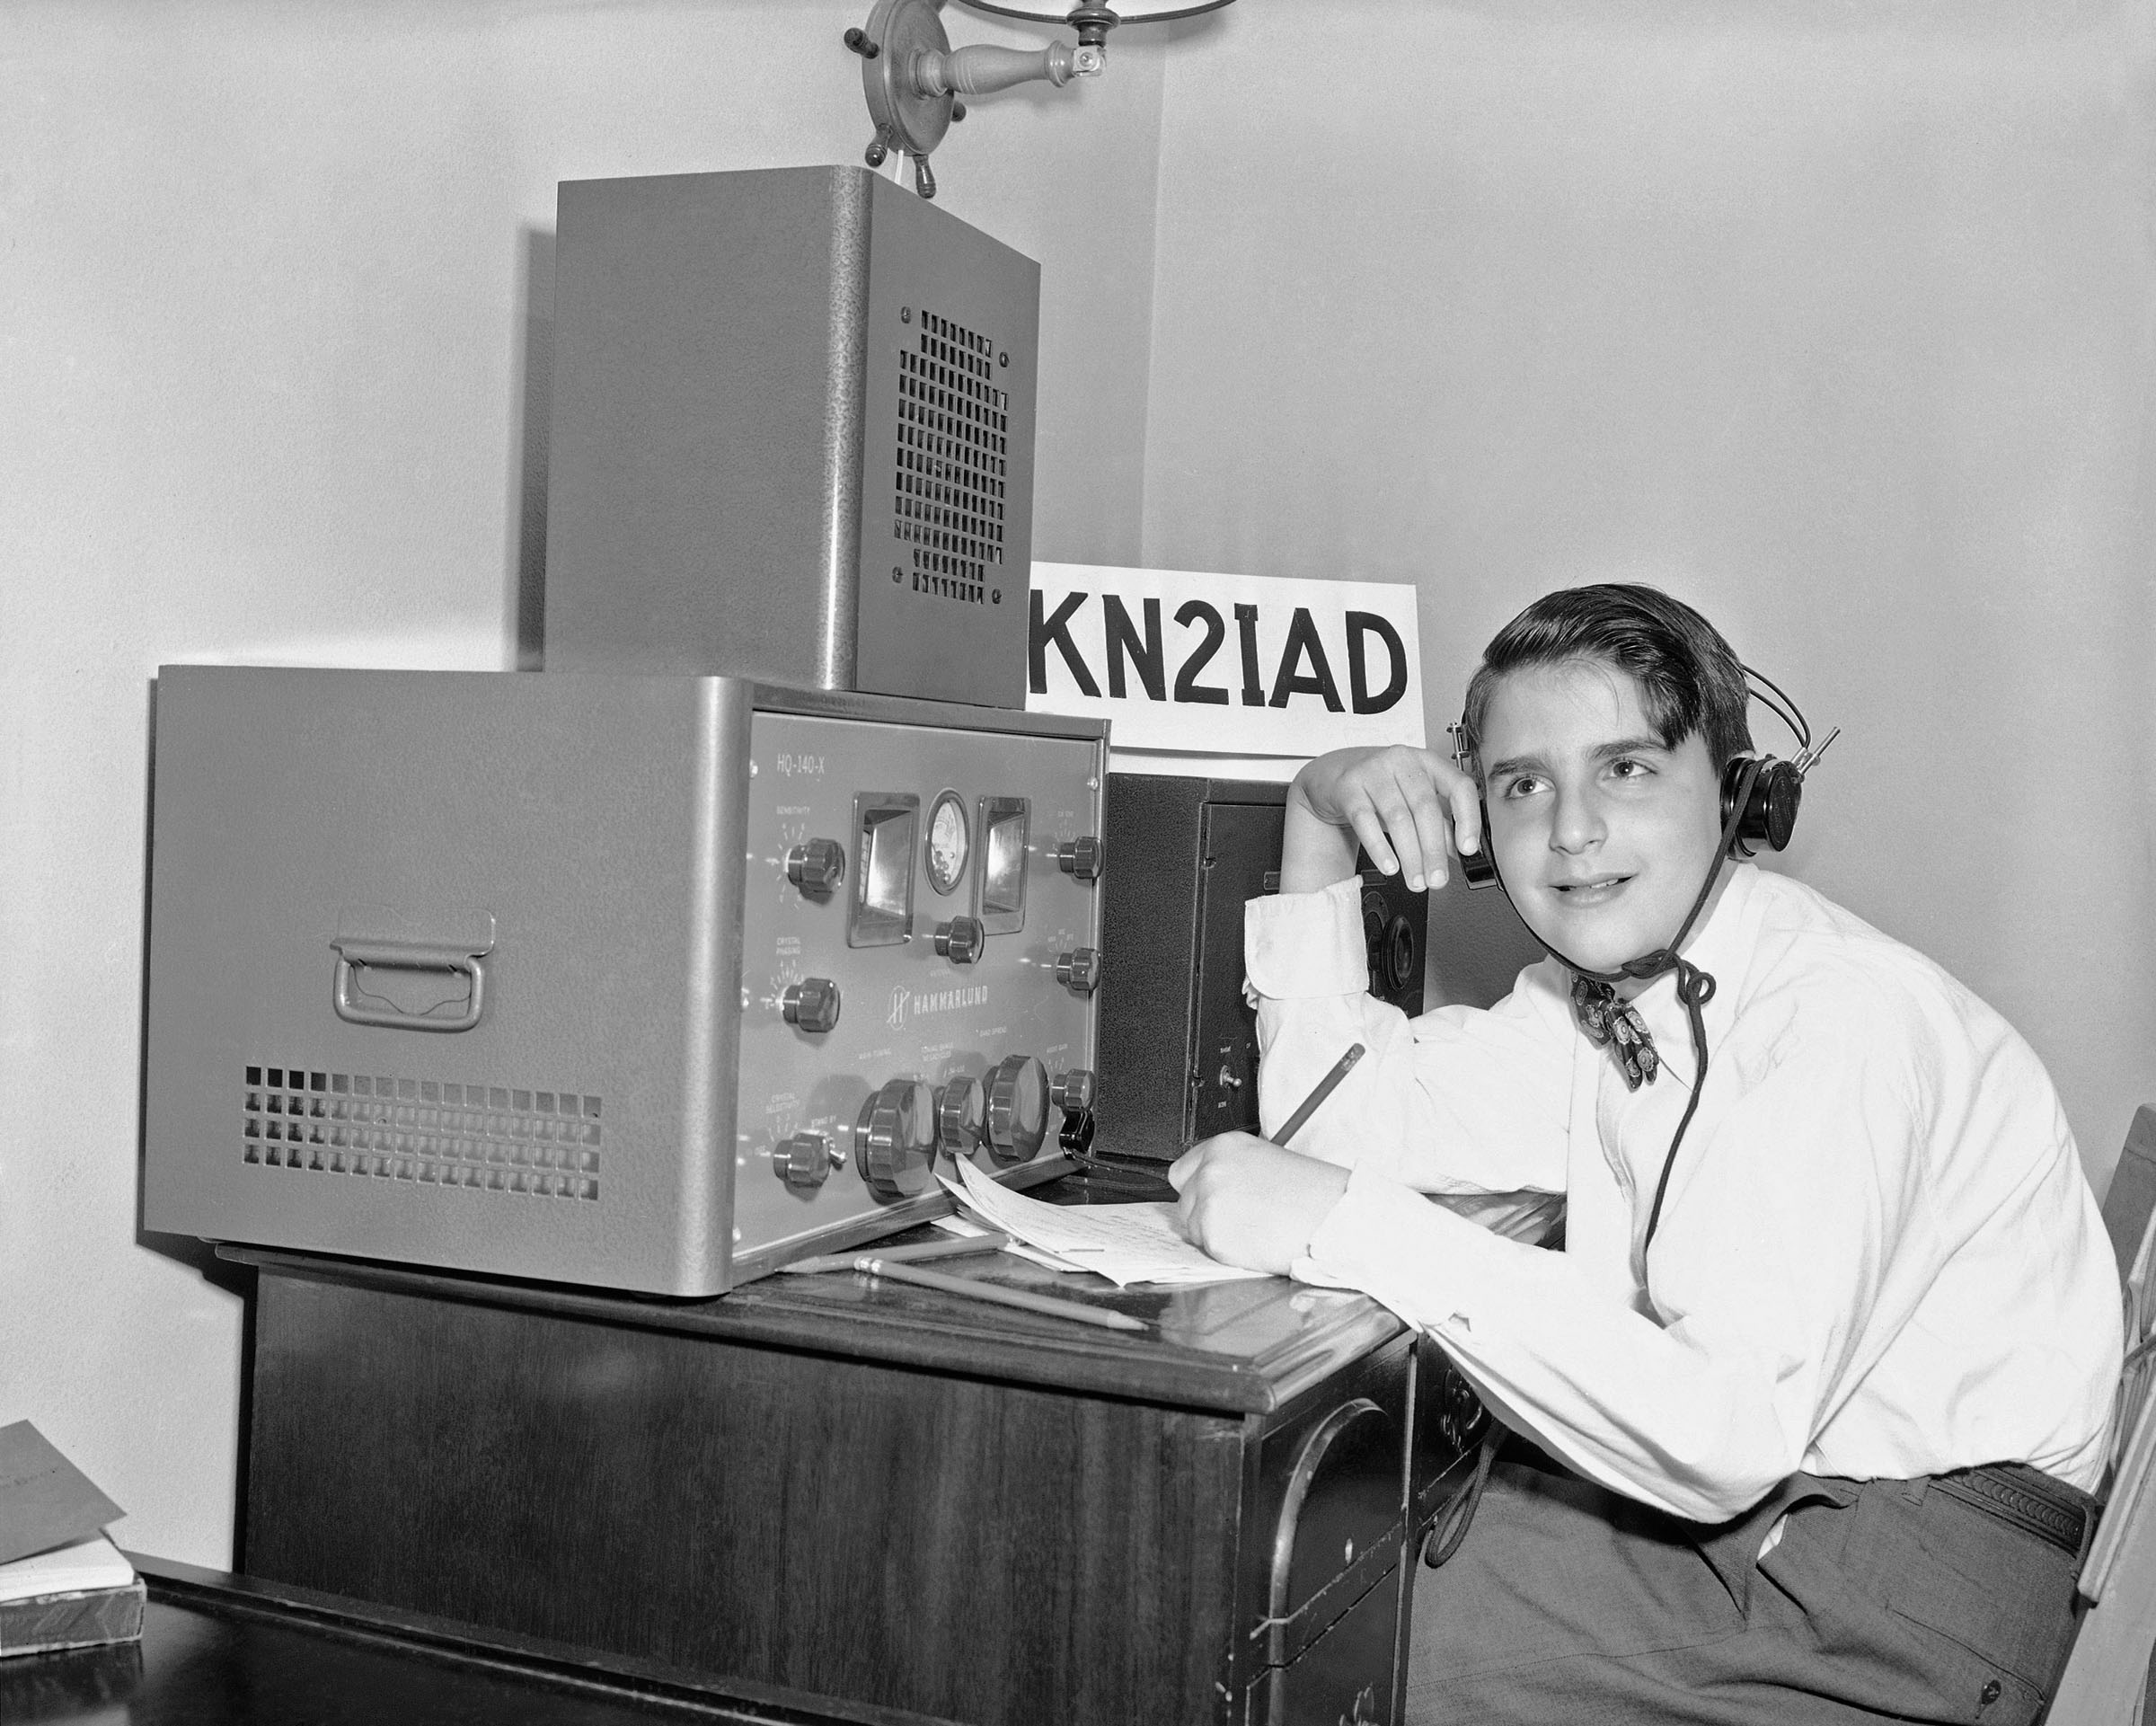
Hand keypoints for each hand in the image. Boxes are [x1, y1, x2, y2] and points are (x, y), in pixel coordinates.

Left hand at [1168, 1133, 1351, 1274]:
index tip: (1211, 1198)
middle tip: (1239, 1218)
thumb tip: (1214, 1186)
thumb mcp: (1268, 1161)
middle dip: (1204, 1213)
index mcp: (1225, 1147)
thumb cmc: (1313, 1193)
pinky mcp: (1214, 1236)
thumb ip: (1233, 1170)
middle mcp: (1211, 1170)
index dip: (1197, 1188)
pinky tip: (1254, 1242)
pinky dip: (1227, 1252)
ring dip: (1216, 1234)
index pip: (1182, 1170)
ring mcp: (1210, 1203)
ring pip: (1193, 1228)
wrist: (1333, 1218)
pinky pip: (1208, 1249)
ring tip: (1254, 1229)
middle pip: (1184, 1200)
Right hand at [1283, 746, 1481, 894]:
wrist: (1332, 774)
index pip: (1459, 786)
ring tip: (1415, 880)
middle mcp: (1402, 762)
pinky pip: (1366, 821)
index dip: (1468, 818)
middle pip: (1425, 808)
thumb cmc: (1379, 787)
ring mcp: (1373, 772)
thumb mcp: (1412, 800)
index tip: (1468, 849)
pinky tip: (1389, 866)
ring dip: (1410, 855)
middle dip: (1434, 850)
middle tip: (1437, 878)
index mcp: (1428, 763)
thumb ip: (1438, 822)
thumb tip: (1457, 851)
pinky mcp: (1348, 788)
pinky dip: (1380, 848)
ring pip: (1398, 818)